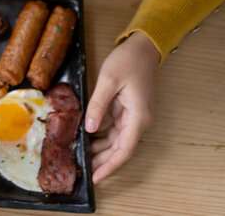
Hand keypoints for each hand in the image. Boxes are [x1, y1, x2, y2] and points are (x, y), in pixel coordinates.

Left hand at [85, 30, 159, 182]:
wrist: (143, 46)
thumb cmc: (129, 61)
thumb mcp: (109, 80)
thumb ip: (98, 105)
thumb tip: (90, 128)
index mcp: (138, 117)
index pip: (124, 150)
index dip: (110, 166)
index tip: (97, 178)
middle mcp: (138, 120)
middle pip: (119, 148)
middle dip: (102, 161)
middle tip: (82, 169)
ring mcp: (133, 115)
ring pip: (116, 139)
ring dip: (100, 148)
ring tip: (81, 155)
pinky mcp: (127, 109)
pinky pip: (113, 127)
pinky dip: (101, 134)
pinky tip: (86, 137)